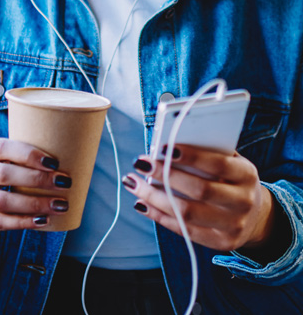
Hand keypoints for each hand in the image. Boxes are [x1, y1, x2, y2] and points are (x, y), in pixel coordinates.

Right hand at [0, 138, 70, 229]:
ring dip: (35, 205)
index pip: (5, 148)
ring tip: (59, 205)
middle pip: (5, 175)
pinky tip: (41, 220)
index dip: (30, 155)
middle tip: (64, 183)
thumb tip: (59, 160)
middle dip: (38, 180)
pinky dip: (22, 223)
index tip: (54, 162)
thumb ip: (15, 154)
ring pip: (3, 202)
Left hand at [122, 145, 274, 252]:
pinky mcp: (220, 243)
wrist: (256, 216)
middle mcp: (243, 202)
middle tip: (141, 162)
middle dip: (166, 175)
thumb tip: (168, 145)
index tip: (164, 147)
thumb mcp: (231, 162)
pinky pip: (184, 230)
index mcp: (247, 175)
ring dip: (154, 197)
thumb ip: (207, 152)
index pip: (218, 164)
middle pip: (200, 190)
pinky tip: (142, 203)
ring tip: (133, 182)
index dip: (190, 156)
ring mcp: (232, 226)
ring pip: (187, 213)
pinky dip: (159, 216)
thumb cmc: (232, 179)